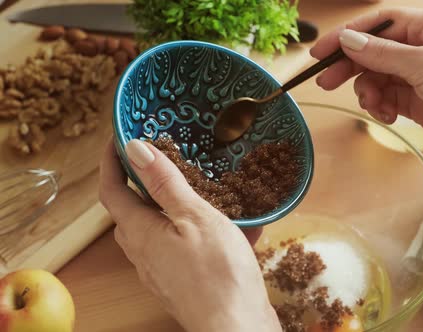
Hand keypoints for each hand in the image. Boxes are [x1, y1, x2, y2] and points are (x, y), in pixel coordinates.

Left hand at [99, 138, 280, 331]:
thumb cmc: (216, 274)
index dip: (111, 161)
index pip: (111, 189)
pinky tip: (243, 225)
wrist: (236, 328)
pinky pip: (188, 247)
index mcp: (140, 232)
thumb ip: (166, 184)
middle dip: (143, 183)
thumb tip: (136, 149)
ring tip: (206, 188)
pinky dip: (207, 231)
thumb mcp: (194, 217)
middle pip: (134, 211)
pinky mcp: (186, 281)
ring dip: (178, 206)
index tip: (119, 136)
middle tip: (163, 158)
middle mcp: (145, 253)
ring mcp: (164, 270)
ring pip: (163, 229)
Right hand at [310, 8, 422, 184]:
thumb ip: (383, 54)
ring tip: (376, 106)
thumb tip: (348, 40)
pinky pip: (390, 98)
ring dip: (370, 92)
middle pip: (375, 51)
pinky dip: (383, 107)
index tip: (320, 52)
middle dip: (351, 67)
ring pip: (380, 77)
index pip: (380, 25)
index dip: (347, 37)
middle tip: (327, 83)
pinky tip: (389, 116)